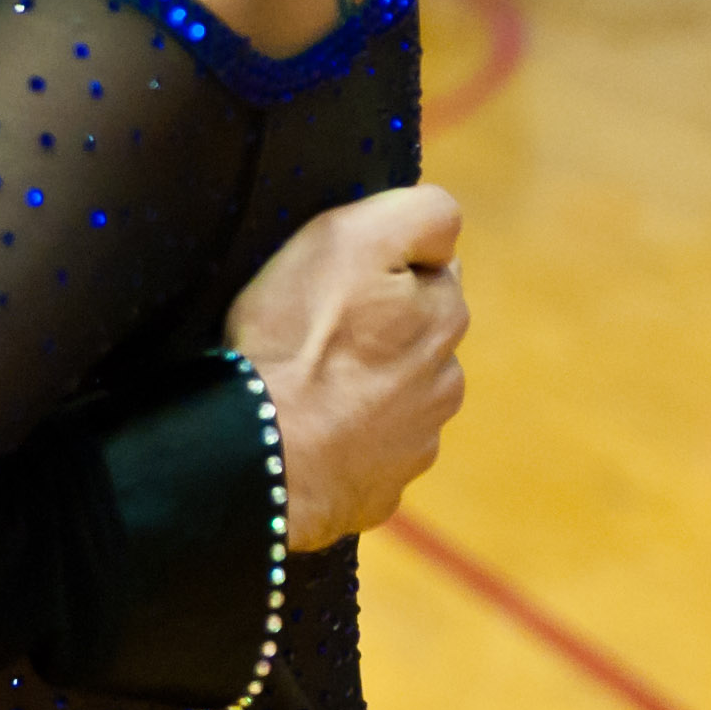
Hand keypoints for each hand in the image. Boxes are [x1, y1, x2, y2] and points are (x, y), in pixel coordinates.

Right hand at [228, 184, 465, 550]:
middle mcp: (445, 383)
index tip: (342, 280)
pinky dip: (344, 441)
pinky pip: (366, 454)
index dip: (385, 269)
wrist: (263, 456)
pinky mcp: (380, 493)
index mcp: (445, 317)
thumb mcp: (353, 238)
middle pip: (415, 337)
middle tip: (316, 331)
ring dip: (364, 388)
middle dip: (379, 331)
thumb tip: (447, 229)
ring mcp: (415, 445)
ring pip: (395, 398)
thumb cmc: (299, 339)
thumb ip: (421, 216)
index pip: (432, 271)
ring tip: (305, 386)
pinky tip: (306, 432)